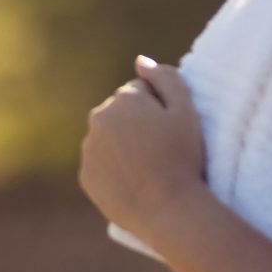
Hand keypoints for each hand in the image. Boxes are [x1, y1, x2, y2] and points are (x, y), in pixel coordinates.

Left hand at [80, 56, 208, 244]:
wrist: (168, 209)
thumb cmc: (182, 157)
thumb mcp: (186, 111)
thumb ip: (165, 78)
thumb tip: (140, 62)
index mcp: (123, 99)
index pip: (139, 93)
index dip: (158, 110)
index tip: (168, 131)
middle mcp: (98, 119)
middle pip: (119, 114)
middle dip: (135, 125)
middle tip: (159, 151)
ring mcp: (89, 149)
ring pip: (108, 139)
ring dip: (122, 146)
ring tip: (146, 168)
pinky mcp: (86, 176)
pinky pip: (100, 165)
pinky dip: (113, 169)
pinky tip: (133, 182)